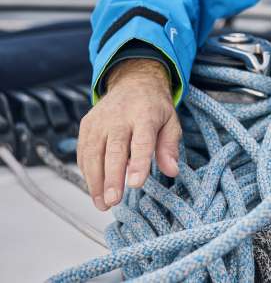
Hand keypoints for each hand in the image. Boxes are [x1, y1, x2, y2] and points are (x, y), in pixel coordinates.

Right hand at [77, 58, 180, 210]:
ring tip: (103, 204)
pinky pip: (84, 152)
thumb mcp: (170, 121)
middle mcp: (120, 116)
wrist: (134, 80)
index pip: (141, 141)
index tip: (136, 184)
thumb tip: (172, 171)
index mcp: (145, 114)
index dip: (138, 163)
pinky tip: (95, 188)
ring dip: (95, 181)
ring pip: (93, 153)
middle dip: (112, 177)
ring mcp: (100, 120)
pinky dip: (87, 172)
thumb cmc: (154, 107)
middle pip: (114, 150)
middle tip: (113, 201)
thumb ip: (170, 146)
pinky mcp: (87, 124)